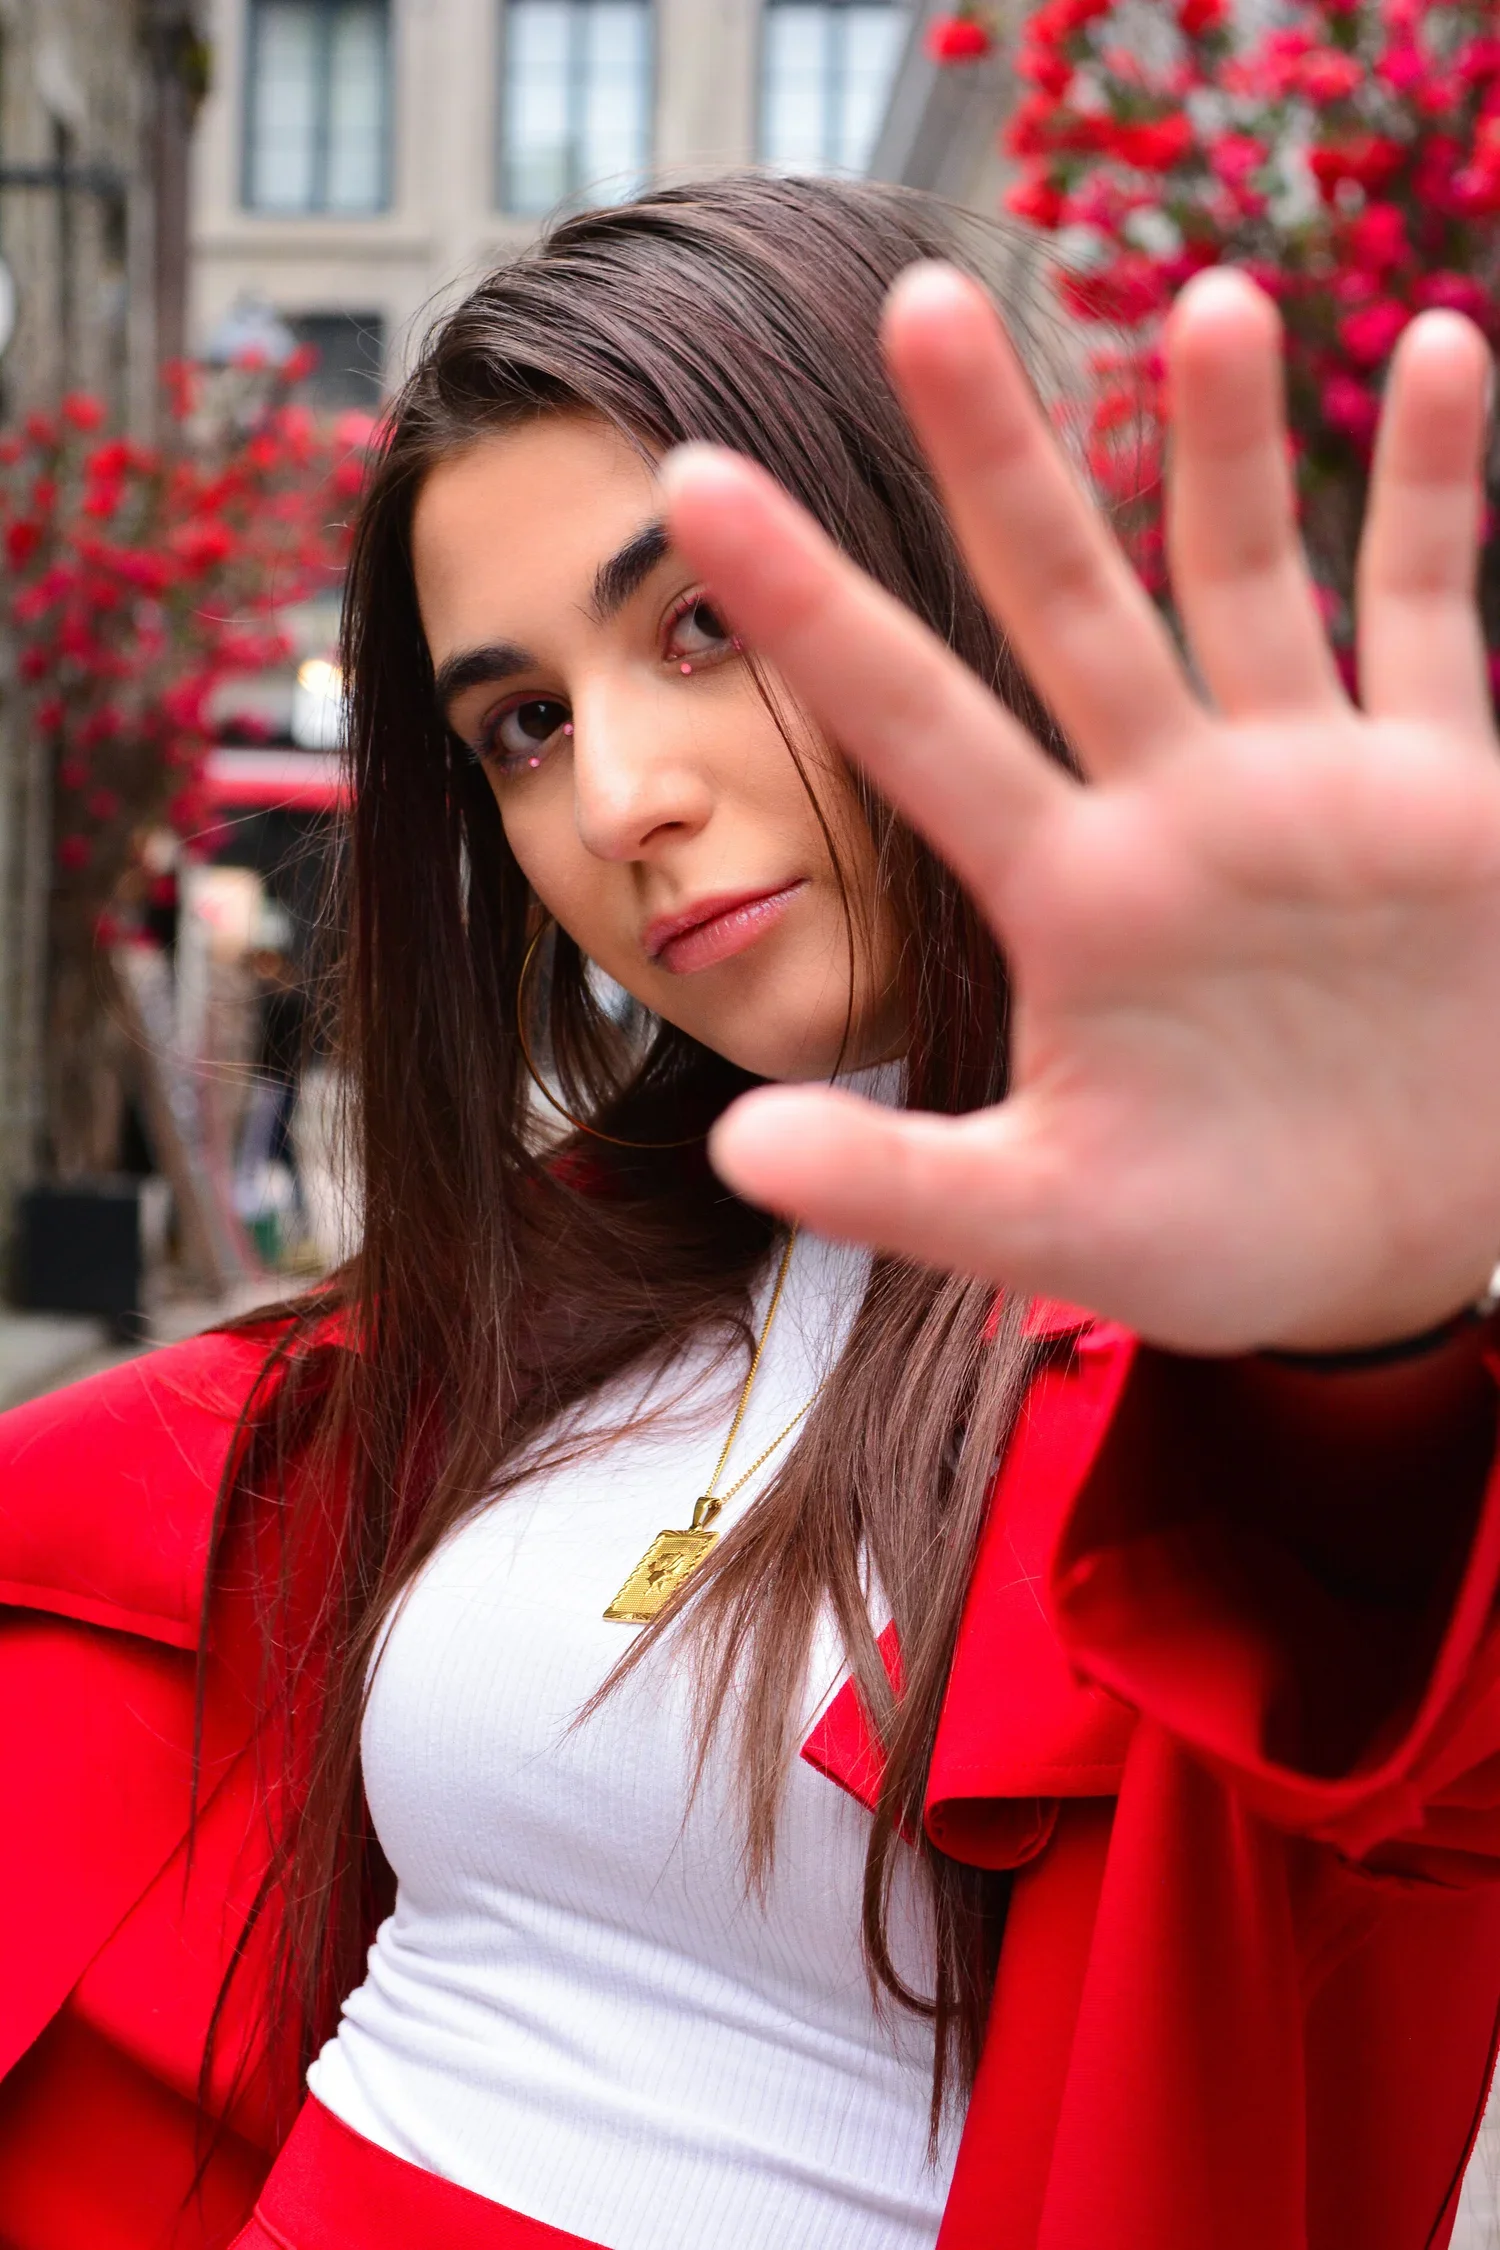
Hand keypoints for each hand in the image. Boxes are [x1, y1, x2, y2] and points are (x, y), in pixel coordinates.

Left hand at [662, 265, 1499, 1355]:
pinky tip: (1434, 349)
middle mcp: (1166, 810)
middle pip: (1061, 601)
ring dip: (1226, 444)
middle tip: (919, 300)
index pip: (911, 724)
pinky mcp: (1438, 790)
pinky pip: (1433, 612)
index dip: (809, 608)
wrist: (1408, 1252)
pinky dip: (1436, 490)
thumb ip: (903, 1185)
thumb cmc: (1225, 1241)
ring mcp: (1301, 787)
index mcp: (1062, 898)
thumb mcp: (1054, 1223)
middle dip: (998, 461)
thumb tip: (732, 1150)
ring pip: (1244, 578)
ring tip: (1200, 296)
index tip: (694, 483)